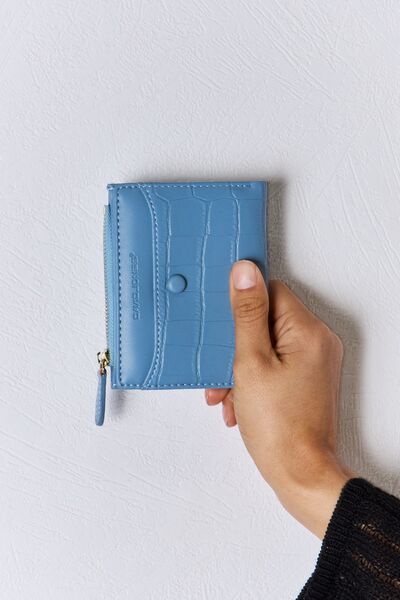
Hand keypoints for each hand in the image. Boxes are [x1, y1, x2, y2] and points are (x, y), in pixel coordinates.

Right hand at [205, 260, 354, 537]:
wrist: (300, 474)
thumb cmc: (279, 427)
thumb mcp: (250, 362)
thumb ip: (247, 314)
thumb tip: (245, 271)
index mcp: (308, 331)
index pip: (271, 291)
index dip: (242, 305)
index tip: (223, 322)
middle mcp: (318, 342)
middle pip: (267, 320)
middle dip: (235, 345)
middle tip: (220, 368)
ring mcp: (314, 363)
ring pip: (266, 346)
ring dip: (239, 367)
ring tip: (225, 393)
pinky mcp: (308, 379)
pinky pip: (275, 365)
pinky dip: (253, 379)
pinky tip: (237, 402)